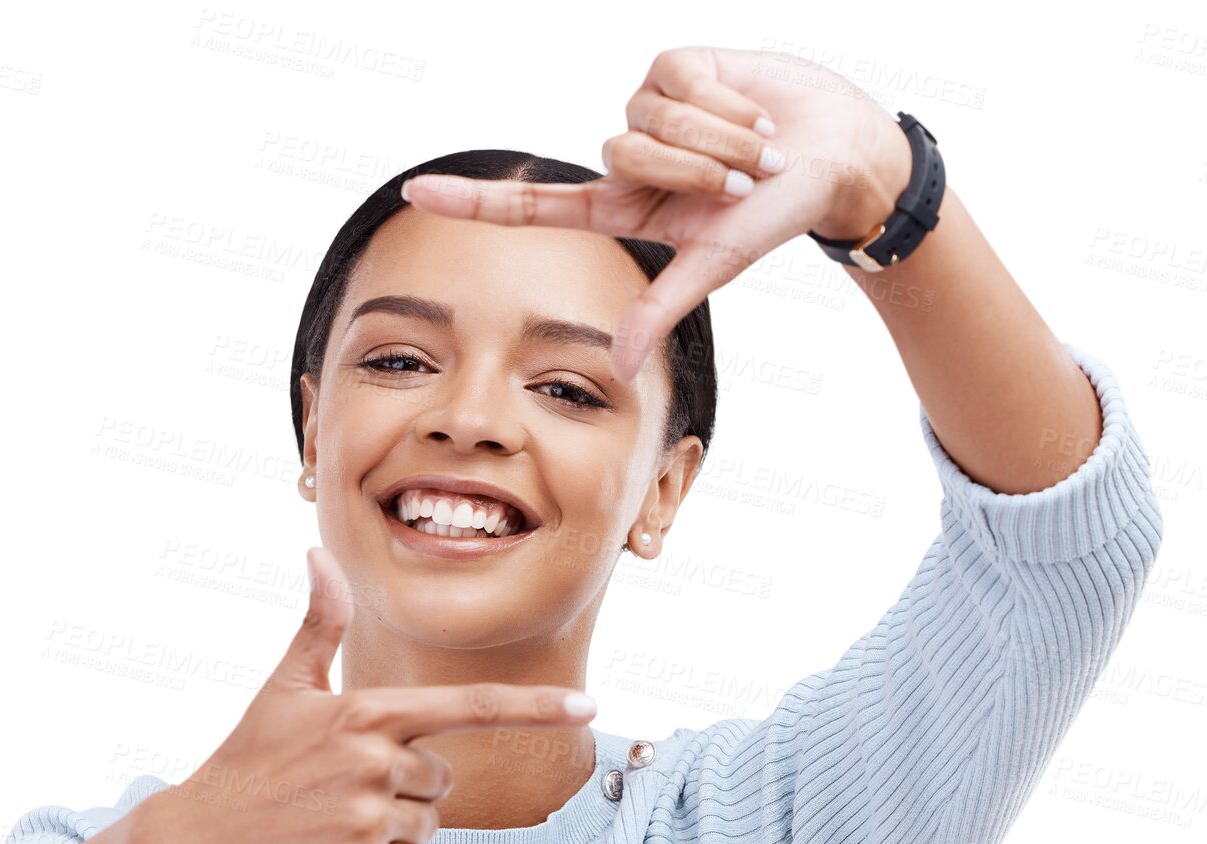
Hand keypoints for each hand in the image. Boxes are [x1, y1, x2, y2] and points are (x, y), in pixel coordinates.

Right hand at [138, 546, 599, 843]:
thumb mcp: (283, 688)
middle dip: (404, 786)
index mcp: (366, 713)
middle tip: (338, 789)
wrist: (194, 843)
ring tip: (330, 821)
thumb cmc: (246, 760)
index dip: (534, 708)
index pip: (470, 707)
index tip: (588, 707)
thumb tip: (317, 555)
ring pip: (429, 824)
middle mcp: (376, 763)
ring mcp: (370, 820)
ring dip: (393, 827)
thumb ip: (318, 624)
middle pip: (443, 778)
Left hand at [401, 47, 911, 381]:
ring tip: (755, 150)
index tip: (415, 192)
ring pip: (646, 114)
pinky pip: (676, 76)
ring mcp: (649, 111)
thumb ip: (661, 309)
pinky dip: (723, 100)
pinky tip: (753, 111)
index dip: (475, 201)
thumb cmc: (774, 219)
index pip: (534, 205)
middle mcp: (628, 161)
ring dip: (713, 137)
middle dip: (691, 168)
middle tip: (741, 184)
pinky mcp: (677, 66)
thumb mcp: (713, 267)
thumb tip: (622, 370)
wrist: (835, 158)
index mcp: (625, 211)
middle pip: (618, 152)